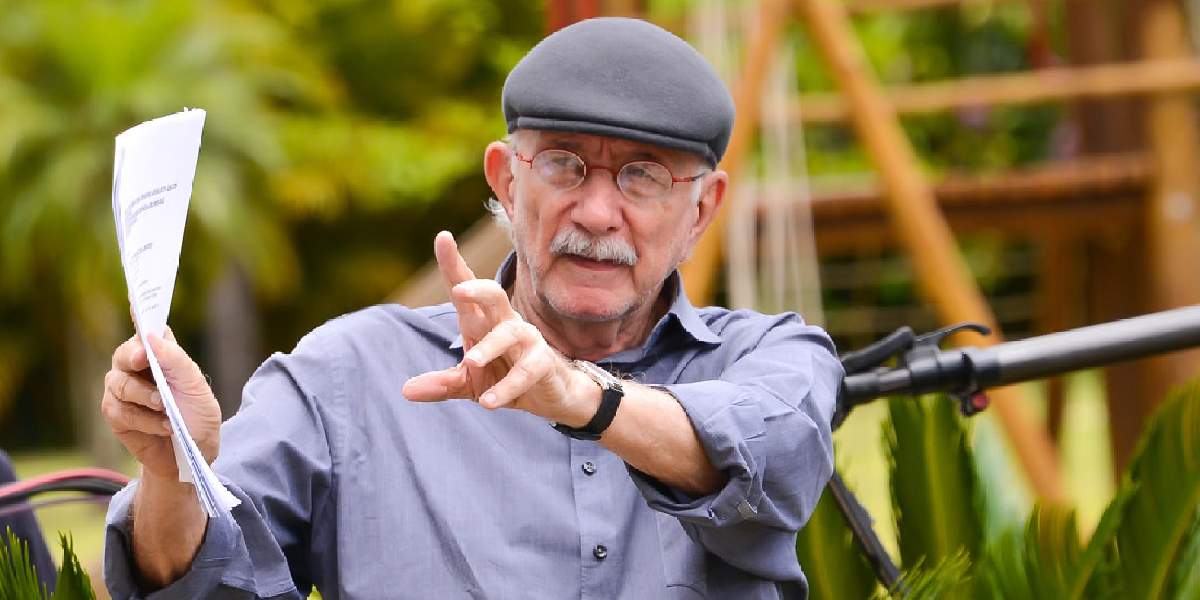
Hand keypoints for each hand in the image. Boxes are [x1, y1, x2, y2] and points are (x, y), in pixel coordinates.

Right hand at [101, 326, 221, 480]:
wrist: (192, 453)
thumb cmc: (197, 415)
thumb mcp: (196, 388)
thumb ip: (177, 361)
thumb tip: (153, 337)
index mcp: (159, 354)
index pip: (146, 328)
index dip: (139, 312)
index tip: (134, 299)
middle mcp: (135, 368)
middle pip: (124, 353)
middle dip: (134, 357)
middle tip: (144, 361)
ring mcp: (122, 391)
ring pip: (121, 384)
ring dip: (146, 396)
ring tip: (167, 408)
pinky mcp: (116, 415)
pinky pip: (122, 412)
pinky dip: (146, 420)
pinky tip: (165, 426)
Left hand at [402, 232, 595, 423]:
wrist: (549, 396)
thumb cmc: (504, 375)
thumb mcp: (468, 383)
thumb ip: (441, 384)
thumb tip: (406, 391)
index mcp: (481, 321)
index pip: (465, 287)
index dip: (453, 263)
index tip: (443, 237)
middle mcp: (504, 323)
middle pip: (494, 296)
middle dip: (478, 289)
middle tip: (459, 291)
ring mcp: (527, 341)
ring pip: (511, 332)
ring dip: (491, 346)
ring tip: (471, 361)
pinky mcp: (543, 363)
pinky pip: (526, 371)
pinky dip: (506, 386)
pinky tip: (489, 401)